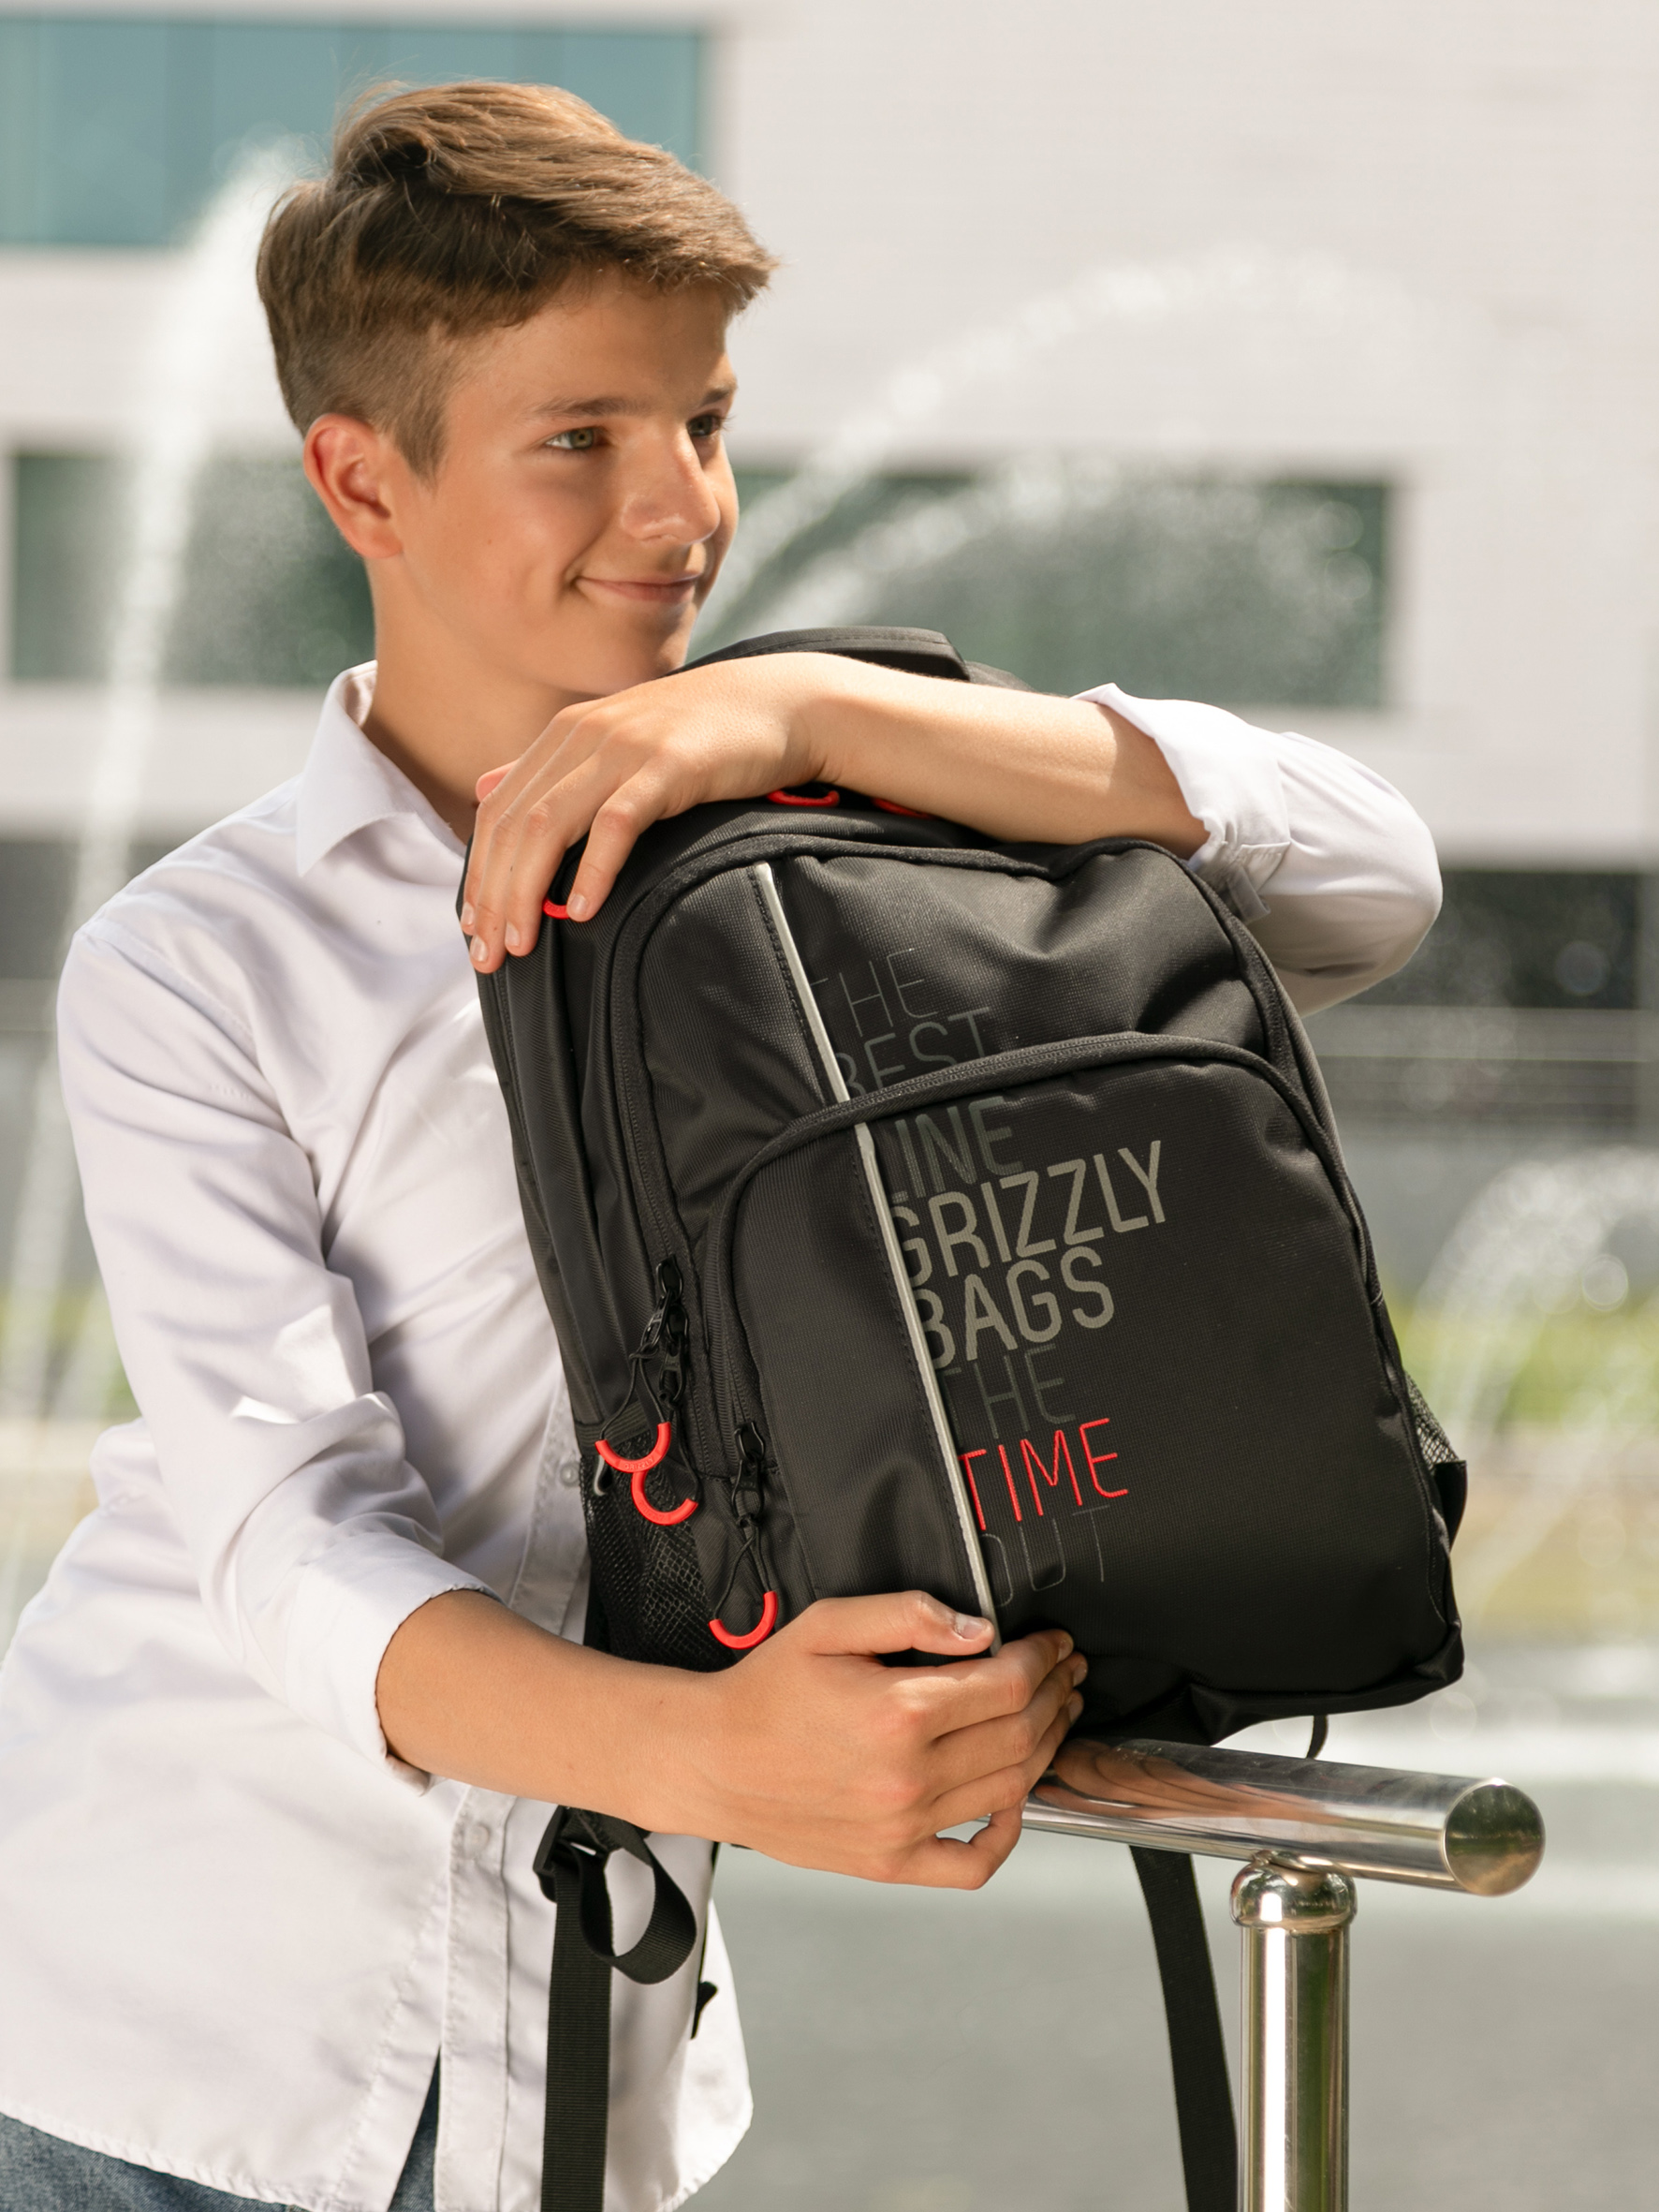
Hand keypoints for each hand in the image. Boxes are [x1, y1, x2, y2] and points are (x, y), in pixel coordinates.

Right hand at [377, 1587, 1082, 1888]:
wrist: (710, 1761)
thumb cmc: (764, 1692)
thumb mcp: (829, 1623)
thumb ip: (909, 1615)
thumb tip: (979, 1631)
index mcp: (897, 1710)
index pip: (1006, 1684)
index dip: (1043, 1659)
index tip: (1053, 1643)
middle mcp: (907, 1776)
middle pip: (1020, 1735)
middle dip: (1055, 1695)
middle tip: (1066, 1673)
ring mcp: (903, 1828)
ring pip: (1009, 1789)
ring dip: (1045, 1748)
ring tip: (1052, 1716)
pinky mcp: (891, 1862)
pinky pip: (973, 1862)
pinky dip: (1007, 1834)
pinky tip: (1012, 1800)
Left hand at [460, 653, 841, 971]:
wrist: (781, 704)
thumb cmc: (700, 734)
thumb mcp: (614, 740)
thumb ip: (549, 767)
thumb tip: (482, 788)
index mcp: (565, 734)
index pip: (497, 810)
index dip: (477, 872)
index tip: (473, 929)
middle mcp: (585, 736)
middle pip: (513, 824)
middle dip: (492, 894)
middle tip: (489, 954)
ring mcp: (625, 748)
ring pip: (549, 824)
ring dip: (526, 889)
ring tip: (522, 942)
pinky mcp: (670, 764)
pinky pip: (616, 821)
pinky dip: (593, 868)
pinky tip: (581, 910)